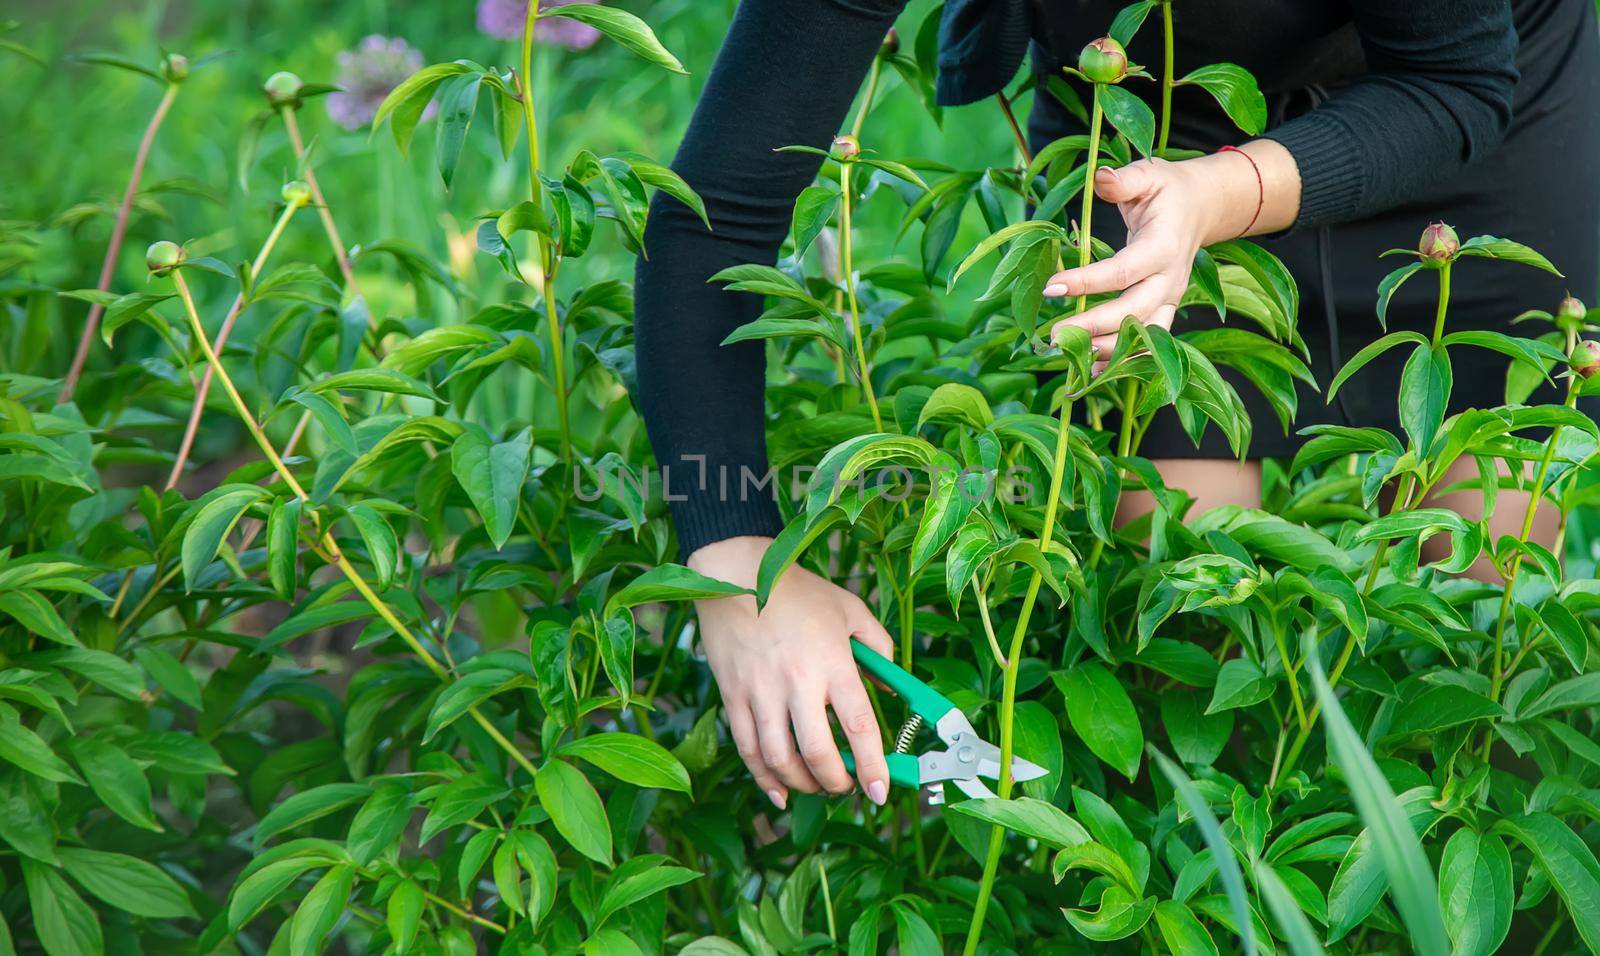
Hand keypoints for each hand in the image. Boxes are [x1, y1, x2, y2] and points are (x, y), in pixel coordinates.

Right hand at [688, 535, 893, 809]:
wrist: (735, 574)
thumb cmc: (799, 592)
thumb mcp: (850, 610)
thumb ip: (879, 648)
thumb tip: (891, 689)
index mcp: (833, 662)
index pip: (859, 725)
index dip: (873, 766)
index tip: (881, 792)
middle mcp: (797, 682)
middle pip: (818, 753)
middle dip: (837, 781)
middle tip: (847, 786)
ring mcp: (761, 692)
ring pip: (780, 759)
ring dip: (803, 784)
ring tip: (817, 786)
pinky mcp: (733, 696)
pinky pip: (748, 749)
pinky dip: (764, 777)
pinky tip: (779, 790)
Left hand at [1044, 141, 1299, 359]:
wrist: (1200, 208)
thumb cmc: (1167, 191)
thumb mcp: (1148, 175)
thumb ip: (1124, 180)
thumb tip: (1100, 178)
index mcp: (1164, 248)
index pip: (1123, 272)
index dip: (1088, 282)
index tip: (1051, 287)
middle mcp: (1170, 280)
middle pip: (1133, 313)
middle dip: (1093, 327)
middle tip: (1052, 335)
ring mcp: (1170, 300)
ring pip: (1143, 337)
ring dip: (1107, 352)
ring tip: (1067, 357)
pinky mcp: (1164, 311)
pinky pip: (1148, 344)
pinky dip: (1123, 361)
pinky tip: (1090, 371)